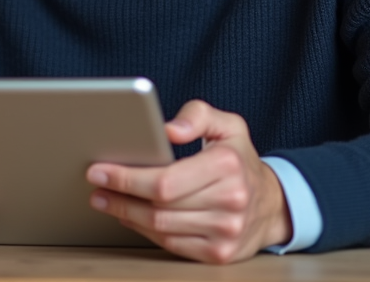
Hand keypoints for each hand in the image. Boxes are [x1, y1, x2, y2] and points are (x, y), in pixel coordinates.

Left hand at [86, 100, 292, 263]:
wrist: (273, 204)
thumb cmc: (240, 159)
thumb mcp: (228, 125)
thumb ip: (197, 115)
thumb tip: (168, 130)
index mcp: (227, 165)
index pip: (164, 180)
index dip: (127, 178)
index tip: (100, 170)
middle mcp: (230, 201)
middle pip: (158, 206)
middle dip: (120, 196)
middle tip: (96, 185)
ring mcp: (225, 231)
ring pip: (161, 228)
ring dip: (126, 214)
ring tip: (106, 200)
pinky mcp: (219, 253)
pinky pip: (171, 244)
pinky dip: (145, 231)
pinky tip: (131, 216)